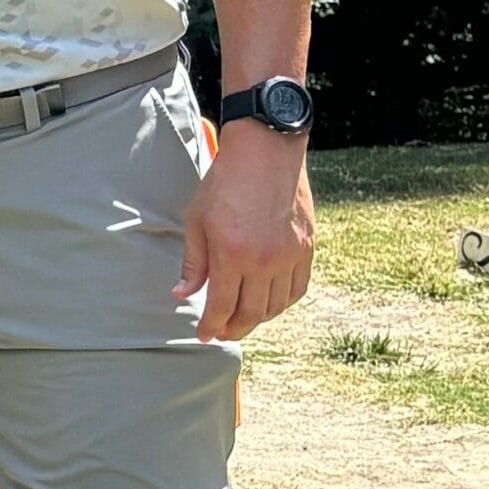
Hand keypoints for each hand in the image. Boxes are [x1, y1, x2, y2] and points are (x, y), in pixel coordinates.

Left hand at [176, 120, 314, 339]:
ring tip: (242, 319)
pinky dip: (282, 303)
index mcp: (232, 254)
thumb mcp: (197, 221)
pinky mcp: (307, 249)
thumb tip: (181, 295)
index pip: (222, 305)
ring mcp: (290, 256)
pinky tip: (268, 302)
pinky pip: (297, 289)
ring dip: (258, 319)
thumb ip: (193, 263)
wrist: (266, 153)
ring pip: (276, 305)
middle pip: (252, 313)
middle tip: (221, 332)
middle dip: (234, 328)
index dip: (211, 325)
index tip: (203, 335)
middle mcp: (265, 261)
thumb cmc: (224, 184)